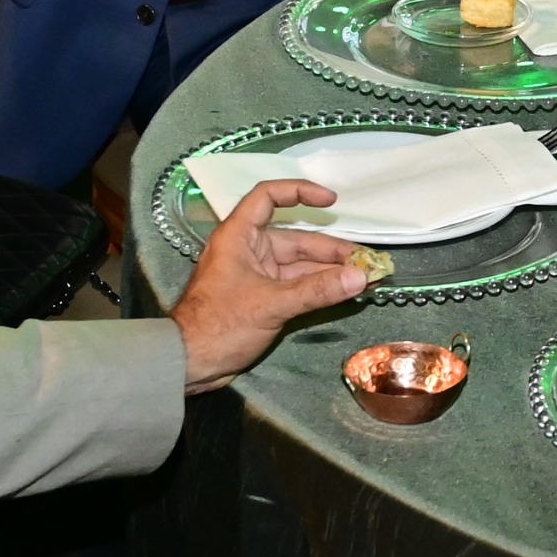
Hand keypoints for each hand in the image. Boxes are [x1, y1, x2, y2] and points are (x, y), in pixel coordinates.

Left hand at [171, 179, 372, 389]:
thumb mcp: (271, 304)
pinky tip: (344, 291)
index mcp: (239, 236)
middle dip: (331, 249)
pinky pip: (296, 286)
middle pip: (295, 238)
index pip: (268, 197)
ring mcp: (256, 275)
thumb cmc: (220, 324)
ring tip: (364, 277)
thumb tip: (360, 277)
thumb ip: (317, 290)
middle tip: (366, 261)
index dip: (298, 192)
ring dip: (329, 271)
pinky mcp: (262, 298)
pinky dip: (319, 288)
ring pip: (299, 265)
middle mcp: (248, 250)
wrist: (190, 363)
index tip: (331, 200)